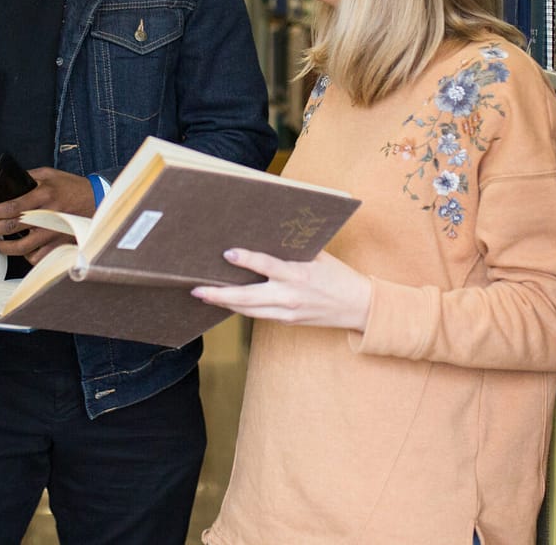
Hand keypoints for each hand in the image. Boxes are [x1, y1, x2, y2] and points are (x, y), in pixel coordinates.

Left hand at [0, 167, 95, 264]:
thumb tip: (6, 183)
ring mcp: (52, 234)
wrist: (97, 202)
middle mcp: (46, 216)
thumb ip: (28, 178)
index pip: (12, 207)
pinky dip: (26, 255)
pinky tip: (23, 248)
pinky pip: (37, 257)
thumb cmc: (71, 187)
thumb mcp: (50, 174)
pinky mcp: (58, 245)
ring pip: (22, 248)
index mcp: (43, 196)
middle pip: (11, 228)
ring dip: (3, 247)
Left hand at [191, 250, 371, 330]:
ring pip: (248, 310)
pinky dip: (242, 308)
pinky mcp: (287, 322)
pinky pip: (259, 315)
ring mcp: (287, 313)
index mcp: (299, 274)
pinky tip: (227, 302)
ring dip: (225, 303)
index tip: (227, 253)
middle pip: (247, 298)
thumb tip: (266, 234)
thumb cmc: (339, 275)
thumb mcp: (319, 256)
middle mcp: (290, 296)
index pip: (267, 265)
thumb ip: (293, 249)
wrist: (358, 307)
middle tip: (197, 289)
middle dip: (219, 295)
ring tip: (204, 295)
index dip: (246, 259)